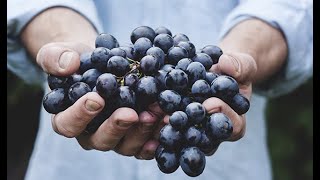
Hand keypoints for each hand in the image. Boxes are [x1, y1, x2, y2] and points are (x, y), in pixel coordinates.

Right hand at [37, 42, 165, 158]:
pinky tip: (167, 124)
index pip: (68, 124)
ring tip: (156, 113)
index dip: (80, 115)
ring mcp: (115, 137)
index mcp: (68, 118)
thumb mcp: (59, 53)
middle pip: (100, 140)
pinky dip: (157, 136)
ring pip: (126, 145)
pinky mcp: (135, 135)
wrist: (102, 62)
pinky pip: (145, 144)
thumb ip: (55, 58)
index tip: (96, 98)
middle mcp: (91, 133)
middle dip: (116, 127)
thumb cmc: (77, 61)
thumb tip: (68, 65)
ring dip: (142, 131)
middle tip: (130, 113)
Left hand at [141, 51, 256, 158]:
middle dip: (188, 128)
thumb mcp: (242, 65)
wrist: (215, 71)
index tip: (210, 102)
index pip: (231, 127)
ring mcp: (192, 133)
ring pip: (181, 139)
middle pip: (202, 140)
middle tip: (173, 117)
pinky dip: (153, 122)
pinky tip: (141, 113)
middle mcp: (212, 135)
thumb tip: (226, 64)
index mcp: (234, 123)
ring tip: (153, 115)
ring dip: (166, 129)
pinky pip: (165, 129)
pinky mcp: (175, 126)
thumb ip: (240, 66)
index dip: (222, 115)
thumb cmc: (232, 71)